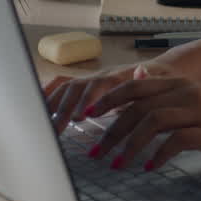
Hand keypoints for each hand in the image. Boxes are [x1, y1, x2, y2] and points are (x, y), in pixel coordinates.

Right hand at [43, 60, 175, 134]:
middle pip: (77, 86)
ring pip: (67, 87)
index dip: (88, 99)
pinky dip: (48, 95)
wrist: (163, 70)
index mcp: (119, 75)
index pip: (100, 84)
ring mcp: (93, 78)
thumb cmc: (162, 81)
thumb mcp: (160, 81)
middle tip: (56, 130)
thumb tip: (142, 70)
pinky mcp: (87, 84)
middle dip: (64, 108)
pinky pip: (63, 86)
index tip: (79, 117)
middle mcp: (102, 74)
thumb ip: (147, 78)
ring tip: (44, 126)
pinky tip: (38, 109)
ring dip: (54, 105)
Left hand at [88, 76, 200, 169]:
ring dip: (129, 145)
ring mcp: (198, 110)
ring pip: (152, 122)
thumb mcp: (194, 99)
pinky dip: (159, 154)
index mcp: (180, 83)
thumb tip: (135, 79)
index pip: (134, 86)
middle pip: (138, 105)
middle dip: (112, 129)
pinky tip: (149, 166)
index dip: (109, 99)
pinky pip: (176, 141)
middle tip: (96, 150)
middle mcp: (186, 92)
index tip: (88, 116)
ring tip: (117, 164)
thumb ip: (165, 91)